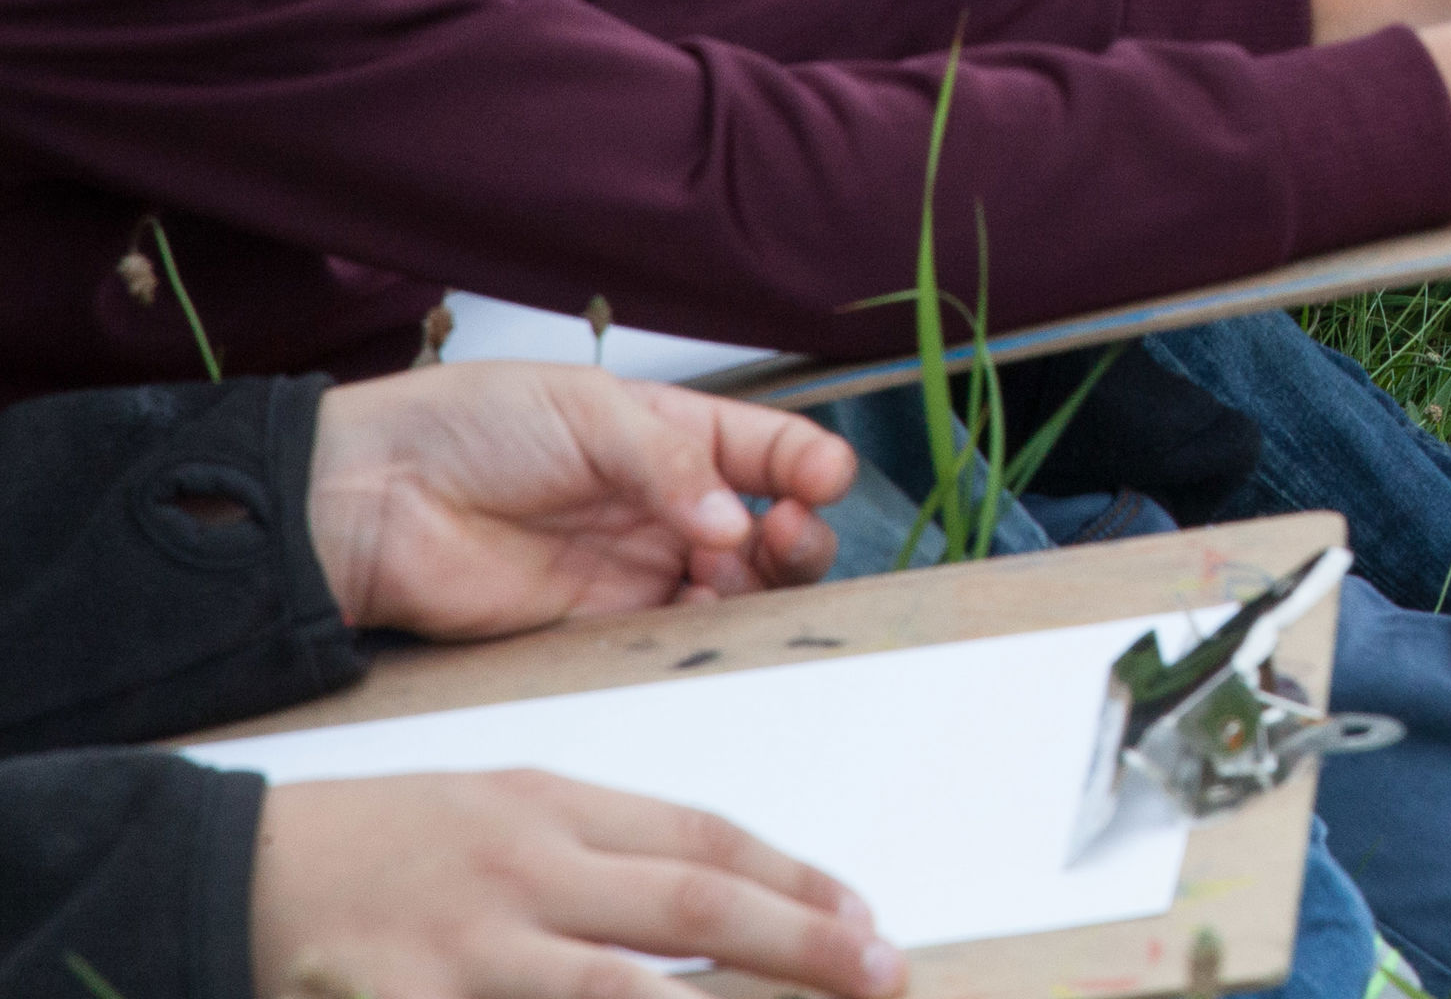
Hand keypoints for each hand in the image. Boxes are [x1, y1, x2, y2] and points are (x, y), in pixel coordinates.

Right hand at [249, 772, 899, 998]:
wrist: (228, 867)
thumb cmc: (382, 843)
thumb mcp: (499, 815)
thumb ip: (600, 852)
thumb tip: (716, 893)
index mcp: (553, 808)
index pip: (706, 840)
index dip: (796, 881)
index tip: (865, 917)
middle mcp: (526, 868)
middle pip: (689, 903)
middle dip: (799, 939)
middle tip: (883, 970)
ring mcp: (468, 944)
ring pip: (615, 989)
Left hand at [306, 367, 856, 640]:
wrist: (369, 500)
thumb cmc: (465, 427)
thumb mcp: (582, 410)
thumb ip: (666, 461)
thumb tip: (732, 518)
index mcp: (671, 434)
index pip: (768, 450)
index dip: (808, 465)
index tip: (823, 479)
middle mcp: (666, 504)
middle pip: (770, 529)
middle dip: (799, 534)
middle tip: (784, 532)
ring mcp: (636, 568)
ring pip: (737, 590)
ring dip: (762, 585)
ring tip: (742, 571)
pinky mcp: (599, 627)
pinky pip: (674, 638)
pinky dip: (707, 634)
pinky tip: (703, 613)